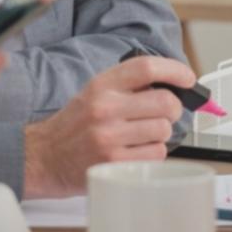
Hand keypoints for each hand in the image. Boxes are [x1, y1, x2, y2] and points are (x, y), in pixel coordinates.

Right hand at [21, 54, 195, 197]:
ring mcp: (109, 137)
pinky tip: (135, 151)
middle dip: (174, 108)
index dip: (175, 70)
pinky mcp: (114, 163)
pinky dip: (153, 153)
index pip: (146, 68)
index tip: (188, 78)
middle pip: (165, 102)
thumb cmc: (74, 126)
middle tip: (166, 113)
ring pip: (164, 130)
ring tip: (142, 136)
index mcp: (101, 85)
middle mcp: (104, 108)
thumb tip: (172, 84)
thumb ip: (128, 86)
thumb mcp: (94, 93)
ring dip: (161, 133)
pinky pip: (156, 154)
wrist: (43, 157)